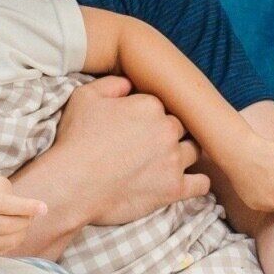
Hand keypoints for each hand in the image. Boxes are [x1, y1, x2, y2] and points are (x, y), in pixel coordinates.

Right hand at [0, 176, 47, 257]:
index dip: (25, 206)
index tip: (43, 208)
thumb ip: (7, 191)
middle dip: (25, 219)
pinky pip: (5, 249)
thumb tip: (26, 210)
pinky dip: (14, 240)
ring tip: (21, 222)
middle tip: (30, 214)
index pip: (2, 205)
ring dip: (22, 231)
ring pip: (8, 239)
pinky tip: (11, 231)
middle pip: (7, 225)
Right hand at [53, 77, 209, 227]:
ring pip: (193, 151)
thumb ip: (111, 84)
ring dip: (182, 155)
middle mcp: (167, 129)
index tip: (135, 129)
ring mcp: (174, 160)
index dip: (148, 117)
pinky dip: (196, 183)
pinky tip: (185, 182)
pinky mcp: (174, 189)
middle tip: (147, 147)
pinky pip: (201, 183)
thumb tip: (129, 84)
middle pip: (179, 128)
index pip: (161, 106)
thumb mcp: (84, 97)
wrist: (72, 183)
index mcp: (150, 105)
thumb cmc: (75, 140)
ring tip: (164, 163)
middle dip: (166, 135)